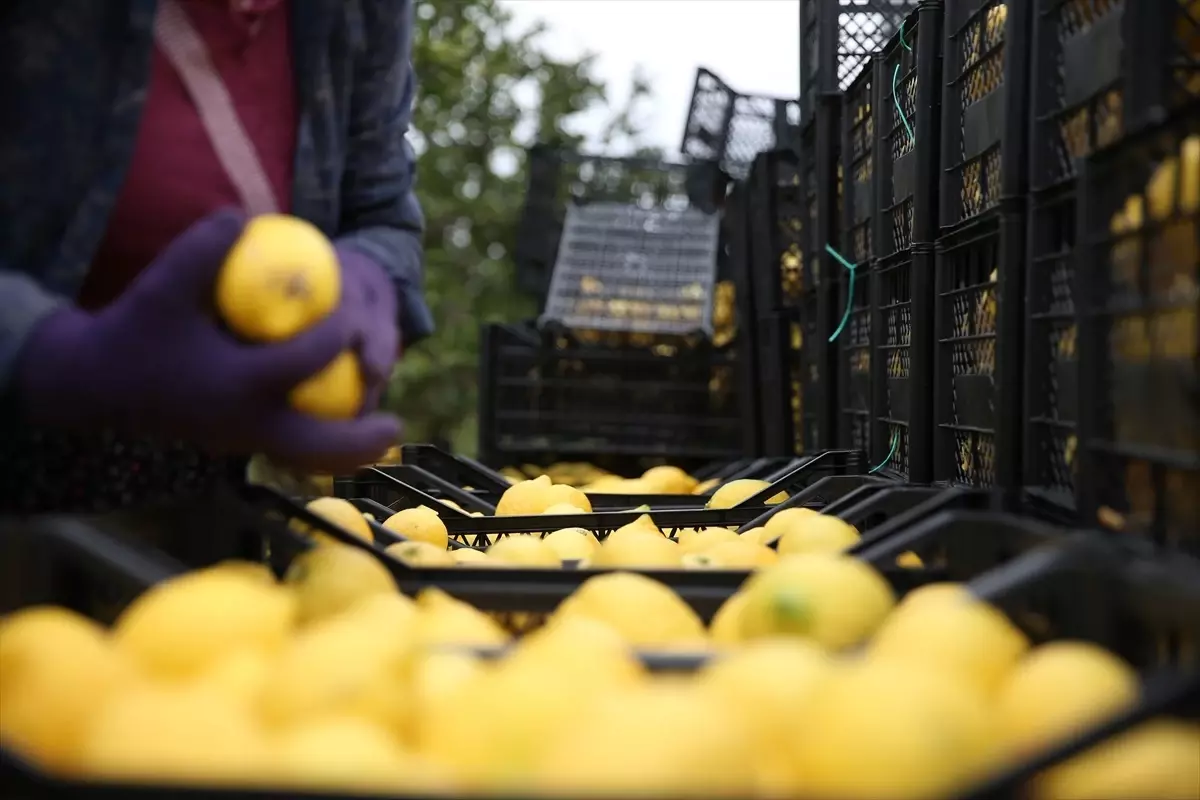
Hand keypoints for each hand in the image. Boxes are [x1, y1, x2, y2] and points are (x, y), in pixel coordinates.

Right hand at [15, 209, 400, 473]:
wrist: (92, 383)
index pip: (309, 358)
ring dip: (344, 453)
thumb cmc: (134, 330)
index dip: (342, 332)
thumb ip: (205, 246)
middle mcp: (245, 425)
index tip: (356, 313)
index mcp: (239, 385)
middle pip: (320, 445)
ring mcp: (240, 442)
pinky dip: (315, 444)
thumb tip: (247, 216)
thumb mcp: (164, 283)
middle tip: (396, 427)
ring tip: (379, 436)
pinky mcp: (233, 444)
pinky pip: (287, 450)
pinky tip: (335, 423)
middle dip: (362, 441)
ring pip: (305, 459)